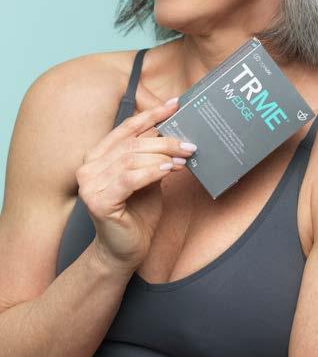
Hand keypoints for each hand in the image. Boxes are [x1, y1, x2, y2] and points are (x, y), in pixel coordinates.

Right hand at [76, 98, 196, 274]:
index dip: (151, 114)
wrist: (124, 251)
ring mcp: (90, 184)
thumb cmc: (137, 213)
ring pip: (132, 158)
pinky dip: (152, 172)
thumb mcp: (148, 177)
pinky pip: (130, 178)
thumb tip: (175, 132)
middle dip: (164, 140)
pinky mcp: (98, 201)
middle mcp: (88, 166)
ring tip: (183, 158)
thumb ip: (153, 155)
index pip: (126, 128)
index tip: (175, 104)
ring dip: (162, 156)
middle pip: (132, 143)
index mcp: (97, 155)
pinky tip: (168, 170)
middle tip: (189, 144)